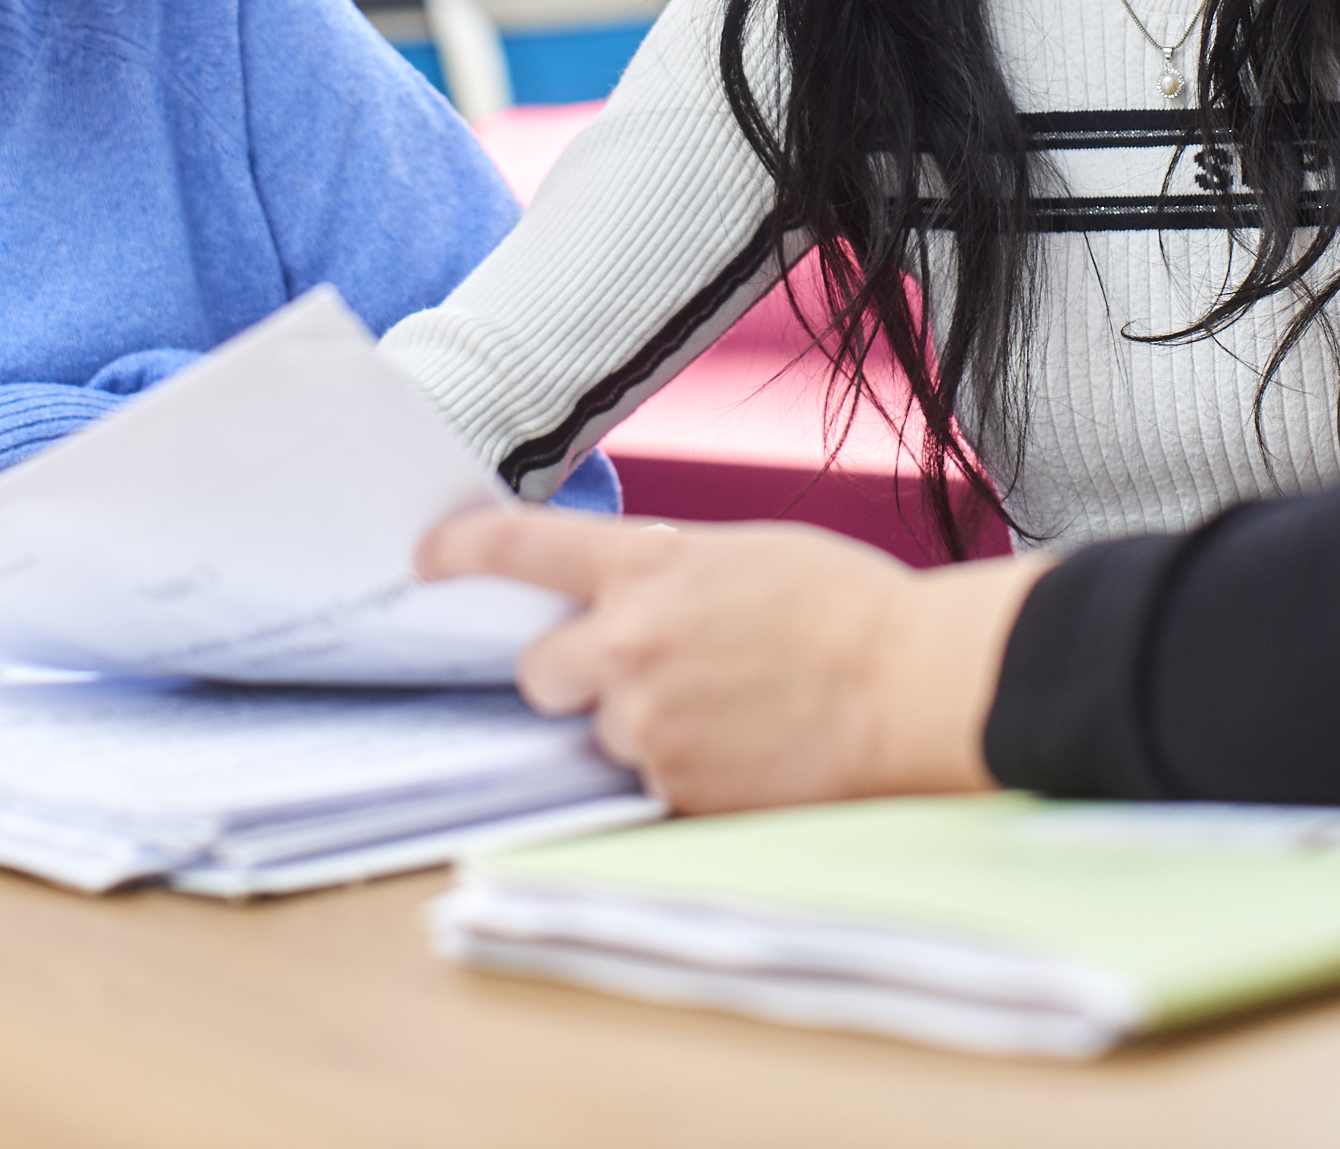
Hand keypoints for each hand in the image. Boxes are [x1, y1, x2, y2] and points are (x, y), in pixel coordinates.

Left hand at [417, 508, 1045, 813]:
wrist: (913, 687)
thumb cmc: (845, 608)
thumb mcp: (742, 555)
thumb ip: (663, 571)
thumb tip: (614, 591)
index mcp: (647, 570)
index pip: (524, 548)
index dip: (462, 551)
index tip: (426, 561)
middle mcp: (630, 647)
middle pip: (538, 671)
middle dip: (574, 672)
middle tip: (635, 668)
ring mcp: (649, 726)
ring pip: (603, 732)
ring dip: (642, 724)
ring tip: (727, 709)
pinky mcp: (677, 791)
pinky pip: (651, 781)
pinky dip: (686, 767)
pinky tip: (746, 745)